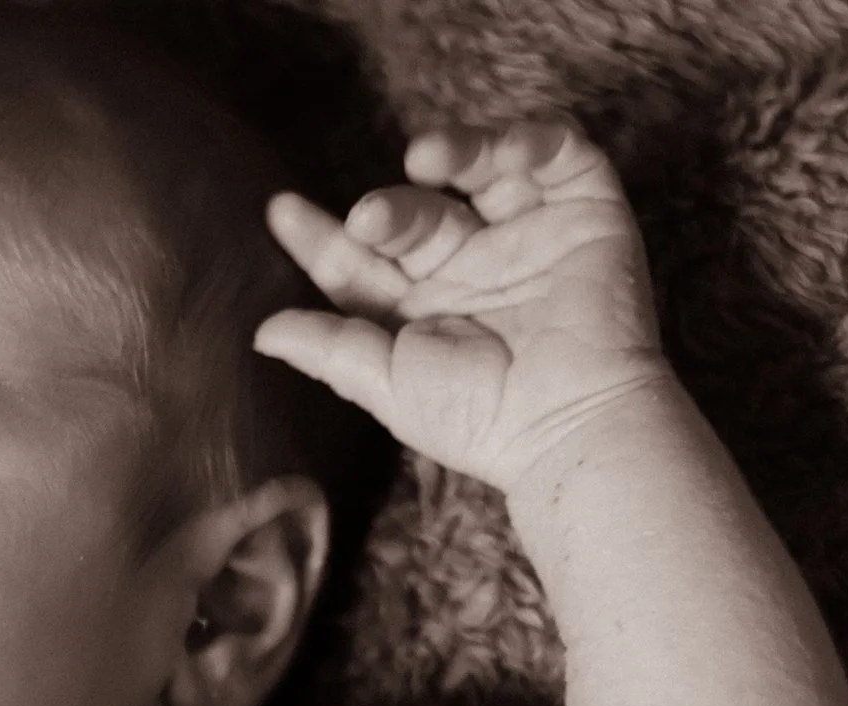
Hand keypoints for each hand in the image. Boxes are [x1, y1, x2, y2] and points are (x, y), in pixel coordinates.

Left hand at [255, 119, 672, 494]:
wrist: (569, 424)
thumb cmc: (480, 419)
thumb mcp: (387, 384)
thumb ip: (327, 349)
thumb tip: (261, 331)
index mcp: (421, 307)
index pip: (362, 259)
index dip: (321, 236)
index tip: (281, 213)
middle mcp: (470, 267)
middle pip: (415, 213)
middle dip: (389, 209)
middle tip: (368, 219)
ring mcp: (527, 237)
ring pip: (483, 168)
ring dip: (454, 151)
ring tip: (423, 158)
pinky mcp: (586, 215)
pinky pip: (560, 156)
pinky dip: (530, 139)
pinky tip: (500, 153)